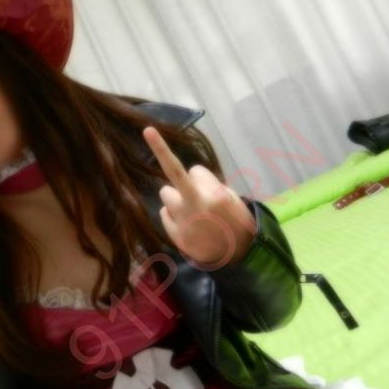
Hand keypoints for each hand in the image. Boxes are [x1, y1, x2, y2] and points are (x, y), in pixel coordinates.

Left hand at [142, 125, 255, 269]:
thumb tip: (189, 175)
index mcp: (216, 196)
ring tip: (193, 211)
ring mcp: (185, 222)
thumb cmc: (237, 221)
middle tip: (167, 158)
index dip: (196, 172)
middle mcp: (197, 206)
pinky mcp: (176, 236)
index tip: (149, 132)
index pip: (195, 170)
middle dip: (175, 173)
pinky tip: (188, 225)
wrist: (239, 256)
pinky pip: (164, 214)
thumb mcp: (233, 198)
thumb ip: (210, 184)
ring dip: (175, 198)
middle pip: (174, 177)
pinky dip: (173, 216)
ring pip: (166, 195)